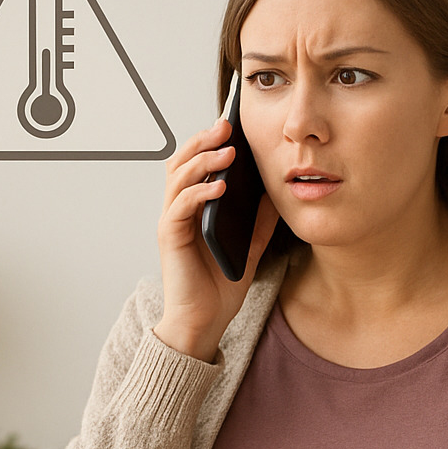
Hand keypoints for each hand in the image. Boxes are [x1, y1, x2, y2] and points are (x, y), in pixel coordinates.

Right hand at [152, 117, 280, 360]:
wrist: (204, 322)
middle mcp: (178, 210)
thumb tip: (278, 192)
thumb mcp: (249, 247)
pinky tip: (219, 186)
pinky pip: (181, 206)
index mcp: (194, 208)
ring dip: (202, 160)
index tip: (234, 126)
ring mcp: (171, 222)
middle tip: (227, 126)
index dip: (211, 142)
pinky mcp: (169, 237)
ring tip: (228, 152)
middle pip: (182, 161)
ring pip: (178, 177)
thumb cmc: (220, 287)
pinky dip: (199, 192)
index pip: (196, 164)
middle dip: (203, 140)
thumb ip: (259, 220)